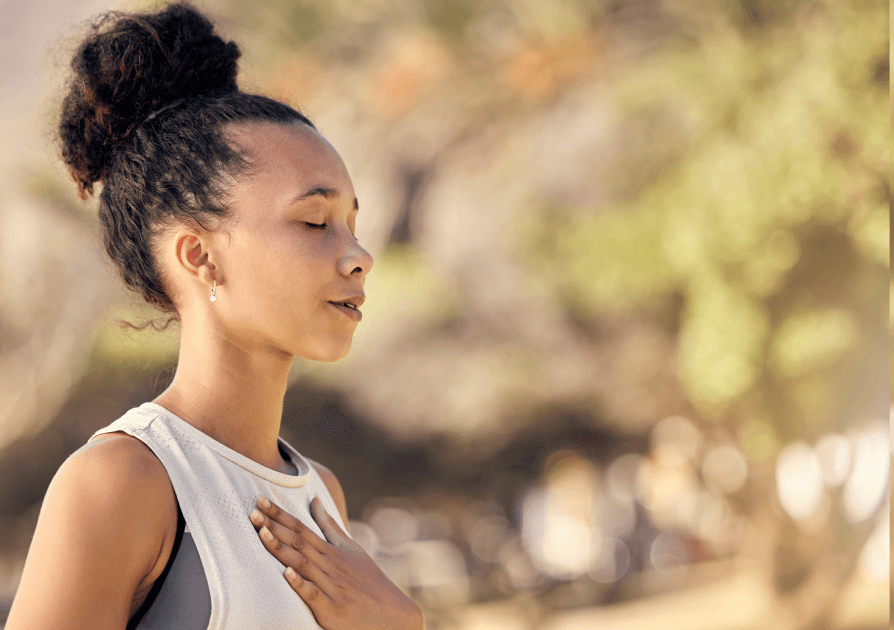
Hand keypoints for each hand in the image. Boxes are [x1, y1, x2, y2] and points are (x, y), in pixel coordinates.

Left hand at [249, 495, 423, 629]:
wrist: (391, 614)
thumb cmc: (368, 580)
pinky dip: (300, 584)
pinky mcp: (331, 609)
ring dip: (281, 548)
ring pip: (301, 563)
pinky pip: (314, 594)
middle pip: (297, 541)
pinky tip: (286, 573)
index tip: (261, 500)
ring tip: (262, 533)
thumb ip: (330, 526)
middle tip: (252, 510)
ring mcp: (330, 586)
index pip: (301, 528)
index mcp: (330, 551)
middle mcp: (329, 565)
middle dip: (274, 525)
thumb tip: (315, 500)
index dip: (280, 514)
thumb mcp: (351, 548)